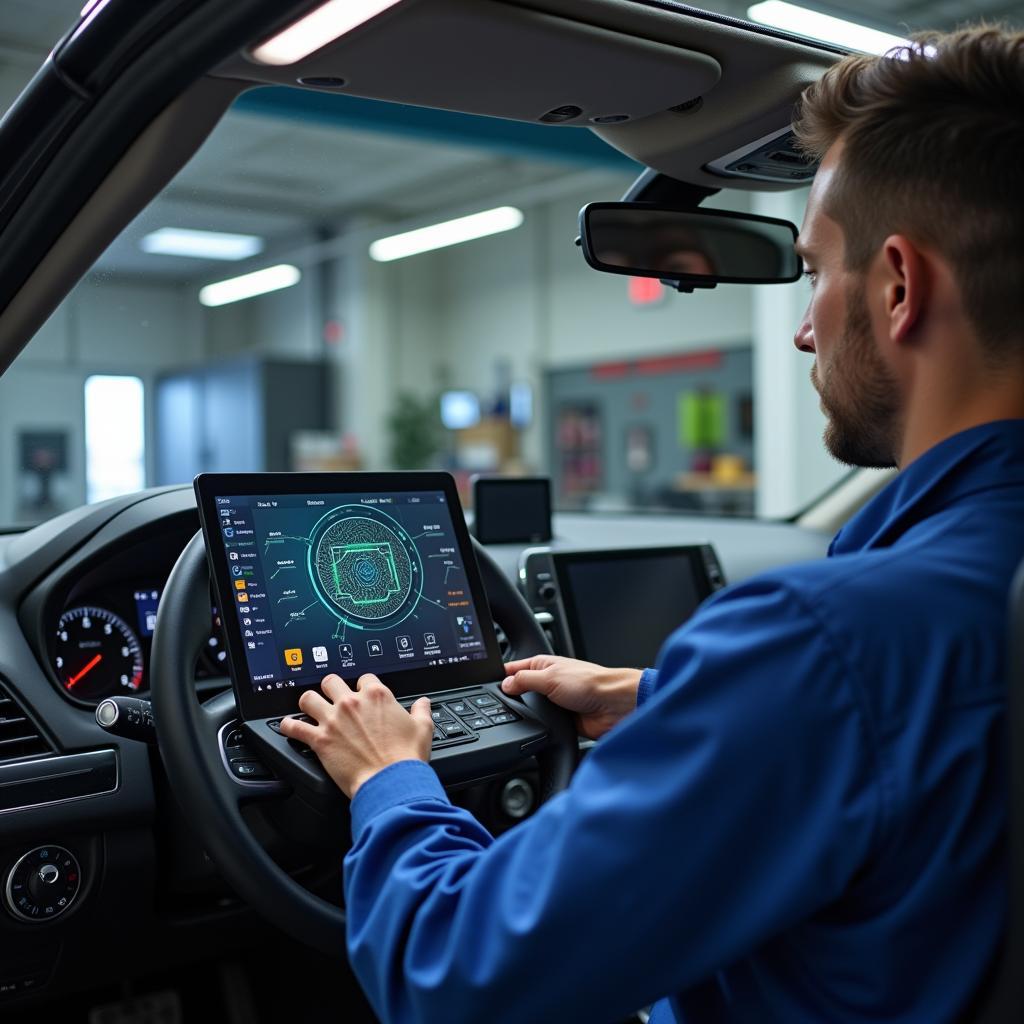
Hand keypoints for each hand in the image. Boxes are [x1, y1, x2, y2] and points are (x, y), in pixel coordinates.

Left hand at [278, 674, 433, 797]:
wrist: (390, 782)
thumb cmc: (405, 757)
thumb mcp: (422, 728)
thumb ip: (421, 711)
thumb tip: (423, 703)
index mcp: (376, 696)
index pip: (364, 678)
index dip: (363, 686)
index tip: (363, 695)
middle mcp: (352, 703)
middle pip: (331, 681)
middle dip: (331, 688)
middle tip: (333, 698)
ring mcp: (333, 719)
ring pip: (308, 698)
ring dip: (308, 702)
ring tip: (309, 708)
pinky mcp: (319, 739)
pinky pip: (294, 727)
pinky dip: (288, 726)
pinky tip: (287, 727)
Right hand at [501, 655, 640, 739]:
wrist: (614, 706)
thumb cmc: (591, 683)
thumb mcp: (549, 677)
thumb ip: (524, 680)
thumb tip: (504, 684)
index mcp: (544, 666)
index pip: (515, 669)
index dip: (501, 676)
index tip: (486, 684)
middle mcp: (549, 683)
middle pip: (521, 691)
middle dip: (511, 697)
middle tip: (500, 704)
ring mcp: (555, 703)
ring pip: (531, 710)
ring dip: (527, 713)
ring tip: (518, 716)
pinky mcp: (562, 721)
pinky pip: (543, 725)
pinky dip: (539, 727)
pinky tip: (535, 728)